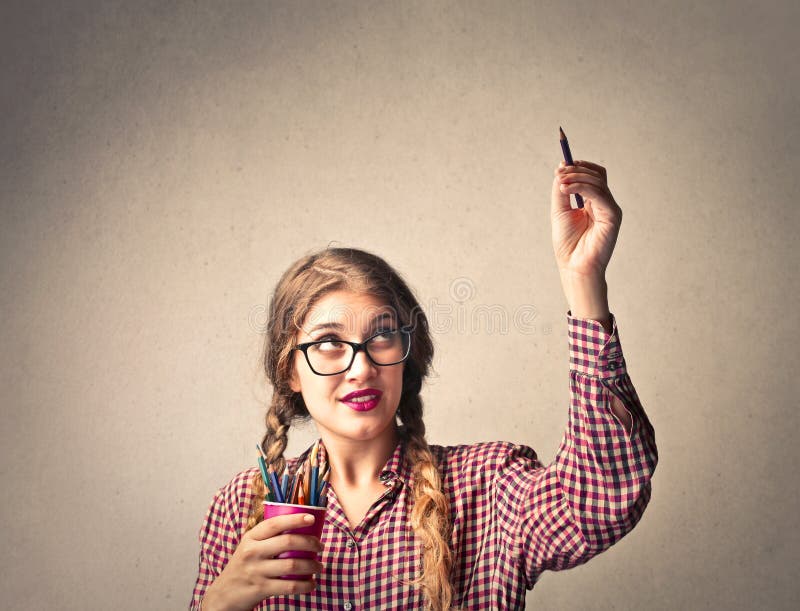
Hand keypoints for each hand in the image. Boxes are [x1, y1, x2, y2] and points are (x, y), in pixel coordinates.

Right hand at [202, 513, 323, 610]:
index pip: (275, 523)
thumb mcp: (249, 546)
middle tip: (320, 546)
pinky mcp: (260, 589)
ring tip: (319, 566)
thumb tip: (301, 527)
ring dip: (311, 565)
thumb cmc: (244, 566)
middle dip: (310, 543)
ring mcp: (256, 571)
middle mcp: (252, 552)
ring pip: (292, 565)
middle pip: (287, 542)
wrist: (224, 594)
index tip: (311, 518)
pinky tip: (311, 584)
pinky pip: (289, 586)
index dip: (294, 519)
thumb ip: (268, 537)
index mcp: (251, 537)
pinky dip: (305, 585)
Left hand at [551, 160, 621, 328]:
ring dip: (577, 178)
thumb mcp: (560, 212)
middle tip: (559, 172)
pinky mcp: (613, 216)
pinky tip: (566, 190)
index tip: (561, 164)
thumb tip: (561, 170)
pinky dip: (582, 188)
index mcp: (593, 203)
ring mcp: (610, 209)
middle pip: (597, 175)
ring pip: (598, 182)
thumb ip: (562, 192)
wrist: (574, 266)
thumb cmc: (568, 244)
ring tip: (560, 183)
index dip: (579, 167)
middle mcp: (604, 204)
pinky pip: (599, 194)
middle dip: (576, 170)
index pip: (592, 176)